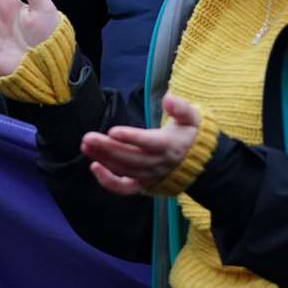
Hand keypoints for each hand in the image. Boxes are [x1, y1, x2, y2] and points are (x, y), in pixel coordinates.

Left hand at [81, 94, 203, 195]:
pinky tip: (94, 167)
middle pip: (130, 158)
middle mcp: (158, 163)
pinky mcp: (144, 184)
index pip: (148, 143)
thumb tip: (168, 98)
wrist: (202, 165)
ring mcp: (149, 176)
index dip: (131, 138)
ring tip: (85, 145)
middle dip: (107, 148)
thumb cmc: (190, 135)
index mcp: (169, 145)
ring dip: (103, 158)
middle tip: (88, 137)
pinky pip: (125, 189)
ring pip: (124, 170)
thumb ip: (181, 108)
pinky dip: (109, 182)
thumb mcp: (192, 118)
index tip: (112, 131)